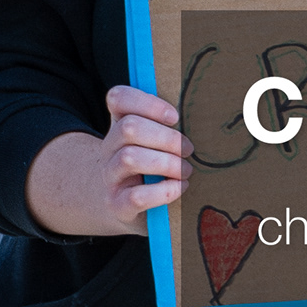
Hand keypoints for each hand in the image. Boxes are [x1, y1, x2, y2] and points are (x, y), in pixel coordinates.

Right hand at [25, 85, 191, 239]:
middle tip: (188, 150)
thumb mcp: (154, 144)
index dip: (146, 103)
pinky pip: (137, 195)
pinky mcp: (117, 204)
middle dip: (166, 138)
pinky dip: (164, 191)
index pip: (117, 99)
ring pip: (130, 158)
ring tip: (185, 171)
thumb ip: (167, 126)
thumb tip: (197, 117)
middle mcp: (108, 148)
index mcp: (119, 126)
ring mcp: (110, 177)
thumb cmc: (151, 170)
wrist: (125, 207)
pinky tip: (179, 188)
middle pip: (128, 128)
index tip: (174, 117)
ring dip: (167, 163)